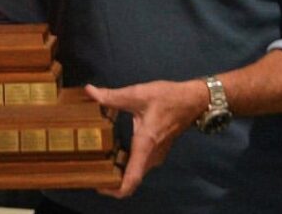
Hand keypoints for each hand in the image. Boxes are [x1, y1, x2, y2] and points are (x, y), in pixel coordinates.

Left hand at [85, 80, 206, 198]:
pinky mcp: (157, 151)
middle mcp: (152, 156)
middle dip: (111, 180)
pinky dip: (126, 163)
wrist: (193, 100)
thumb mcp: (138, 94)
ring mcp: (156, 155)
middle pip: (131, 179)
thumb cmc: (168, 98)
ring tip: (97, 160)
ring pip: (135, 172)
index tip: (98, 186)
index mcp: (146, 145)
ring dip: (118, 171)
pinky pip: (139, 164)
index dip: (115, 189)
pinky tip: (112, 151)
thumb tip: (89, 91)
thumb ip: (112, 96)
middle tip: (91, 169)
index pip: (132, 179)